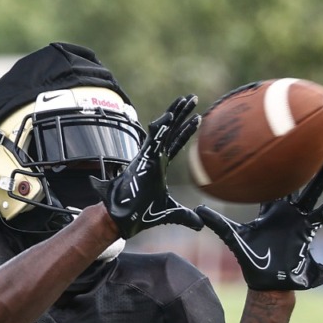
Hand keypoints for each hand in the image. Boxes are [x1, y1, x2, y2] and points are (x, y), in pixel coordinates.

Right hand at [92, 95, 202, 238]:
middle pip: (171, 130)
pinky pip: (153, 140)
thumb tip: (200, 224)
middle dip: (182, 113)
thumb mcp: (170, 213)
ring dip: (174, 113)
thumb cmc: (141, 214)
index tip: (198, 117)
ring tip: (186, 100)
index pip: (175, 143)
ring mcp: (148, 156)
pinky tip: (171, 116)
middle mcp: (154, 157)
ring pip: (163, 130)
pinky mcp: (143, 159)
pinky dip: (161, 127)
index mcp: (159, 165)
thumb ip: (185, 217)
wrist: (123, 217)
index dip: (186, 130)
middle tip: (193, 98)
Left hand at [196, 158, 322, 289]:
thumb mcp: (232, 237)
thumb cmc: (250, 260)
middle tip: (305, 146)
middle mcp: (285, 213)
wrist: (267, 281)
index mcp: (268, 211)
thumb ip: (217, 223)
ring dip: (319, 178)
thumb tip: (197, 209)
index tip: (275, 150)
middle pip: (295, 184)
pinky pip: (322, 213)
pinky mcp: (308, 230)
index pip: (271, 186)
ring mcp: (298, 220)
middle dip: (300, 167)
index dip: (273, 170)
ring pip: (311, 194)